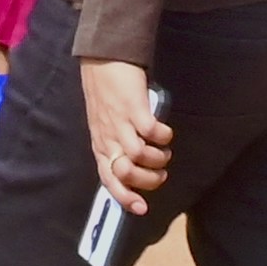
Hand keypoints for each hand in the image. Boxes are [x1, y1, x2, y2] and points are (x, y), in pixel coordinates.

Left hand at [80, 57, 171, 210]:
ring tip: (164, 151)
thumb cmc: (105, 91)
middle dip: (148, 179)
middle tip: (159, 172)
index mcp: (100, 144)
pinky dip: (163, 137)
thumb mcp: (104, 123)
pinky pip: (152, 132)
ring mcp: (120, 122)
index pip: (109, 179)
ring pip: (139, 155)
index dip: (124, 197)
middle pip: (126, 173)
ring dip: (158, 158)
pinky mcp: (134, 107)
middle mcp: (108, 137)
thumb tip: (132, 166)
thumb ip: (115, 144)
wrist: (102, 57)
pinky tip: (165, 133)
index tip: (142, 208)